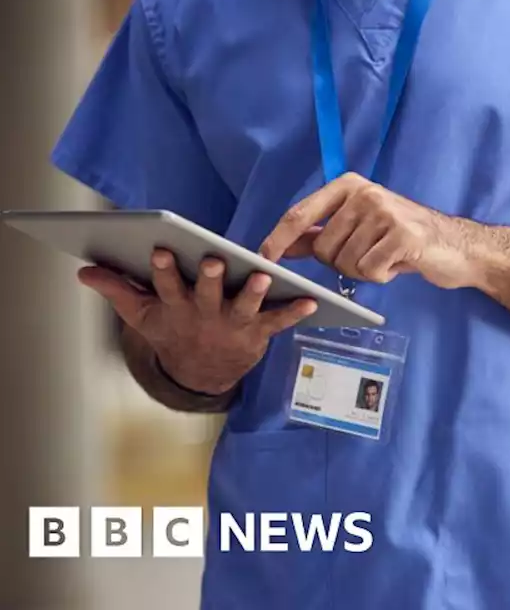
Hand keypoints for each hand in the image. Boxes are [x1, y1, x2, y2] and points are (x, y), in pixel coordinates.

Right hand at [78, 250, 318, 395]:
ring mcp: (233, 325)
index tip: (162, 250)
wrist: (201, 373)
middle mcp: (205, 315)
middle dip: (209, 279)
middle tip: (213, 260)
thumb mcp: (142, 315)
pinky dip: (295, 312)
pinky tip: (311, 300)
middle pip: (207, 295)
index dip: (164, 270)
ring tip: (261, 277)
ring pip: (244, 308)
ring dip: (253, 293)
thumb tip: (84, 271)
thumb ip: (117, 290)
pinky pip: (278, 322)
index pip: (167, 285)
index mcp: (176, 307)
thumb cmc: (173, 331)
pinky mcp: (258, 333)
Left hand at [259, 173, 479, 288]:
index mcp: (349, 185)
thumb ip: (319, 232)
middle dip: (340, 262)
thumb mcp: (358, 227)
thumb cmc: (402, 237)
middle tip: (369, 255)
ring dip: (363, 270)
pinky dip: (381, 276)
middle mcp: (365, 193)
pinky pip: (369, 271)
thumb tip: (280, 245)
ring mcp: (385, 212)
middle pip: (323, 247)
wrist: (456, 246)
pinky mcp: (403, 236)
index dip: (277, 240)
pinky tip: (398, 264)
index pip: (300, 214)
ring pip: (345, 262)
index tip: (263, 260)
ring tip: (386, 257)